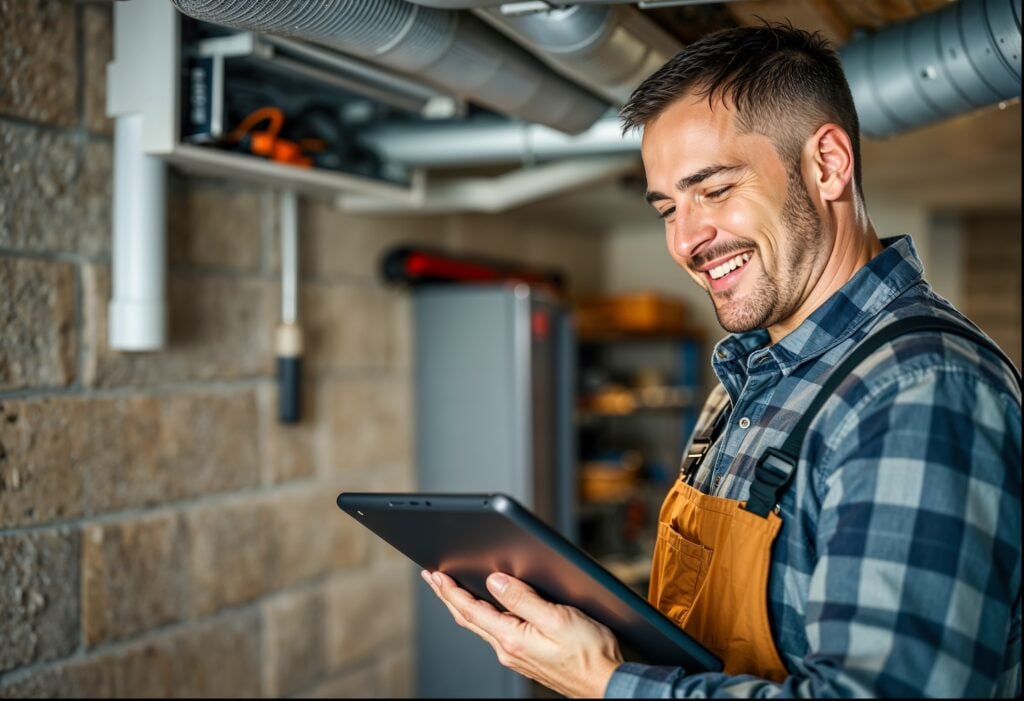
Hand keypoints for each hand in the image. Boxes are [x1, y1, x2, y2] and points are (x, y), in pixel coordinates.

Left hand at [421, 569, 623, 697]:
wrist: (607, 683)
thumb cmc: (589, 653)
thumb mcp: (557, 618)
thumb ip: (523, 599)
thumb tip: (494, 581)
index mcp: (512, 639)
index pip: (470, 610)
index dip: (450, 591)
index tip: (434, 574)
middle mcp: (508, 650)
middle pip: (469, 619)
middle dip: (448, 596)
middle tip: (432, 577)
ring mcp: (516, 655)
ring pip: (481, 626)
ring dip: (463, 606)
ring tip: (450, 590)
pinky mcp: (527, 657)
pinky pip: (495, 632)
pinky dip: (482, 616)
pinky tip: (484, 610)